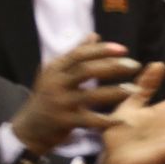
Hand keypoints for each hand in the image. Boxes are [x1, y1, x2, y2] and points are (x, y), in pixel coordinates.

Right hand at [10, 34, 142, 155]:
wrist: (30, 128)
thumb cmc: (48, 96)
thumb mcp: (57, 73)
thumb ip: (76, 55)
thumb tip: (94, 35)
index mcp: (55, 68)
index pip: (80, 54)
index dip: (102, 50)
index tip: (123, 49)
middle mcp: (55, 83)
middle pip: (86, 70)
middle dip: (112, 67)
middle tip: (134, 65)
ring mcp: (59, 103)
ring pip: (91, 95)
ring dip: (115, 92)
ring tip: (134, 89)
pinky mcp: (64, 122)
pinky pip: (90, 120)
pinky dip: (106, 120)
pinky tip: (122, 120)